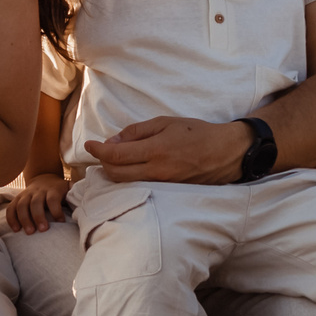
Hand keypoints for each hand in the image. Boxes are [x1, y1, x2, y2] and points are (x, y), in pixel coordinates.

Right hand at [4, 174, 70, 233]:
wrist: (44, 177)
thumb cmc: (59, 189)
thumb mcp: (69, 188)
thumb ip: (76, 194)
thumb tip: (90, 201)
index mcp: (52, 189)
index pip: (53, 199)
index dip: (56, 210)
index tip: (61, 222)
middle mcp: (38, 191)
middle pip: (36, 203)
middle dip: (38, 216)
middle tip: (42, 230)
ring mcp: (26, 194)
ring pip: (22, 205)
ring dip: (24, 219)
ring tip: (29, 232)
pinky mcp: (18, 198)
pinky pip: (11, 207)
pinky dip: (11, 218)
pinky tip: (16, 229)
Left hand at [85, 116, 248, 184]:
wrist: (226, 153)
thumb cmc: (197, 133)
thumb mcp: (166, 123)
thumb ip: (138, 131)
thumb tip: (114, 140)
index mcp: (155, 151)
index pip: (116, 155)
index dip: (98, 150)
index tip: (89, 144)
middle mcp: (156, 172)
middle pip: (116, 174)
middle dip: (103, 162)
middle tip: (100, 150)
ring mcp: (162, 185)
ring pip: (126, 184)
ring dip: (113, 172)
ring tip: (112, 159)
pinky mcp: (167, 193)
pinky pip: (139, 187)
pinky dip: (127, 179)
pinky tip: (127, 169)